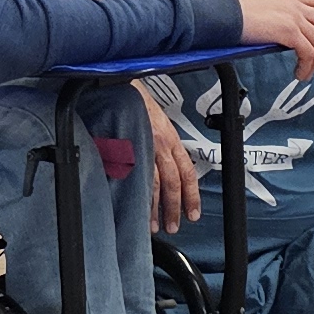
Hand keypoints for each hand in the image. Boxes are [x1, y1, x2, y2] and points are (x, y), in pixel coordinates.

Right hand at [137, 82, 201, 231]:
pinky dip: (134, 193)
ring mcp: (142, 148)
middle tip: (173, 225)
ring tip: (152, 225)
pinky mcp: (124, 150)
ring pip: (152, 184)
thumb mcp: (159, 124)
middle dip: (173, 208)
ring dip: (153, 207)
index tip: (192, 213)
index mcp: (171, 139)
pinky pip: (132, 177)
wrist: (121, 87)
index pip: (186, 173)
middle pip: (171, 183)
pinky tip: (133, 205)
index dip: (191, 195)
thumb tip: (168, 171)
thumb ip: (165, 146)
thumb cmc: (138, 106)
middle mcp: (160, 145)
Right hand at [230, 0, 313, 80]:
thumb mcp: (254, 4)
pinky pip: (309, 52)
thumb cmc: (227, 7)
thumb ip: (269, 13)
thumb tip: (270, 32)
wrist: (220, 7)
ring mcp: (293, 16)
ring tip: (306, 73)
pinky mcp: (288, 30)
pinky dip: (307, 66)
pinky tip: (298, 73)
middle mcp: (293, 3)